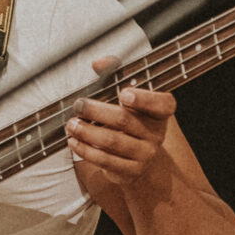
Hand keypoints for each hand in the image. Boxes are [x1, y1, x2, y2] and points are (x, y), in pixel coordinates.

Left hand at [67, 55, 174, 185]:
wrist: (138, 159)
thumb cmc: (130, 121)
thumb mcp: (127, 97)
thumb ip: (115, 74)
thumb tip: (98, 63)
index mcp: (160, 113)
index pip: (163, 104)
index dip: (145, 99)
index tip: (124, 94)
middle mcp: (157, 134)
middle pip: (125, 120)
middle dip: (97, 111)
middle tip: (78, 105)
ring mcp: (146, 154)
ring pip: (113, 141)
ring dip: (87, 132)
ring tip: (71, 124)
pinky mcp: (132, 171)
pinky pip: (106, 161)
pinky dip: (86, 150)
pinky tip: (73, 142)